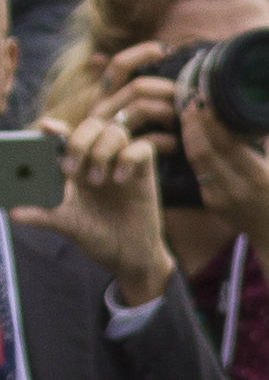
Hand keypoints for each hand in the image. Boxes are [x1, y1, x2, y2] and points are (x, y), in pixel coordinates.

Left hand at [10, 115, 174, 303]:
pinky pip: (142, 148)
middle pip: (92, 126)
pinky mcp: (143, 171)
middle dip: (79, 141)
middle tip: (70, 169)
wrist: (126, 253)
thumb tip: (13, 213)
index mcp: (75, 167)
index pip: (65, 136)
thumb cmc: (94, 234)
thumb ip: (41, 215)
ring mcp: (121, 163)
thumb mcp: (64, 224)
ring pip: (116, 131)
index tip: (46, 129)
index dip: (56, 128)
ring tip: (97, 181)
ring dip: (102, 151)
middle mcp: (97, 159)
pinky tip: (120, 179)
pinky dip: (129, 158)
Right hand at [86, 40, 185, 155]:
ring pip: (141, 108)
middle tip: (184, 103)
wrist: (115, 200)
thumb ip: (146, 100)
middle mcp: (99, 114)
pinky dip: (166, 142)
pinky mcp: (116, 159)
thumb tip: (168, 64)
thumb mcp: (136, 126)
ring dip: (168, 113)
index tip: (167, 50)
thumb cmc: (129, 157)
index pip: (118, 66)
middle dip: (168, 91)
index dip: (141, 54)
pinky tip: (173, 147)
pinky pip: (147, 141)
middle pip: (139, 87)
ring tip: (178, 125)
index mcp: (103, 101)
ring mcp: (105, 135)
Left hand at [178, 95, 268, 246]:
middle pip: (205, 151)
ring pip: (196, 162)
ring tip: (188, 115)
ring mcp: (221, 198)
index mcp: (260, 177)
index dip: (213, 123)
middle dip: (195, 125)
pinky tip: (195, 137)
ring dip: (189, 137)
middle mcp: (237, 188)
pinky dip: (195, 153)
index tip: (207, 103)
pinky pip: (199, 173)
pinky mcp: (212, 203)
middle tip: (191, 102)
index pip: (227, 145)